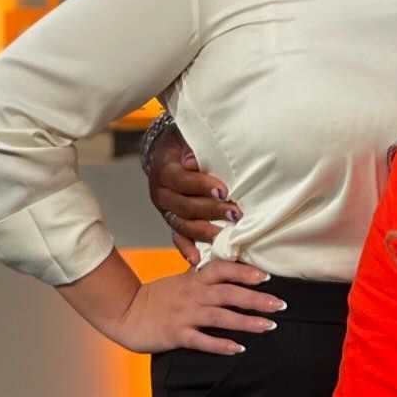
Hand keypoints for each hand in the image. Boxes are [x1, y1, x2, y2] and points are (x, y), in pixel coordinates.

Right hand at [101, 261, 284, 355]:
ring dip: (246, 321)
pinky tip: (238, 349)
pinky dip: (221, 345)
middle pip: (229, 294)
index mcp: (194, 280)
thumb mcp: (180, 280)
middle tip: (280, 305)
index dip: (245, 272)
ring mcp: (185, 315)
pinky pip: (202, 340)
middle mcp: (193, 295)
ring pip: (221, 317)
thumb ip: (200, 273)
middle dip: (256, 299)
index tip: (266, 276)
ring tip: (268, 326)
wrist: (125, 313)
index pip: (223, 270)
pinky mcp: (176, 335)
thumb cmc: (155, 297)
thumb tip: (222, 265)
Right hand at [148, 125, 241, 263]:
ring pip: (183, 224)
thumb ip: (191, 147)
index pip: (182, 181)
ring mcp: (165, 210)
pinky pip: (177, 237)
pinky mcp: (171, 220)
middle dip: (211, 211)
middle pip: (184, 206)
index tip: (224, 190)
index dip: (202, 186)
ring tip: (225, 235)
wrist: (166, 151)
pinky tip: (197, 259)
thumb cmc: (183, 142)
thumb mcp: (186, 137)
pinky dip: (186, 249)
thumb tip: (193, 161)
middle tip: (235, 213)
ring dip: (204, 231)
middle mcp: (161, 193)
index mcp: (164, 171)